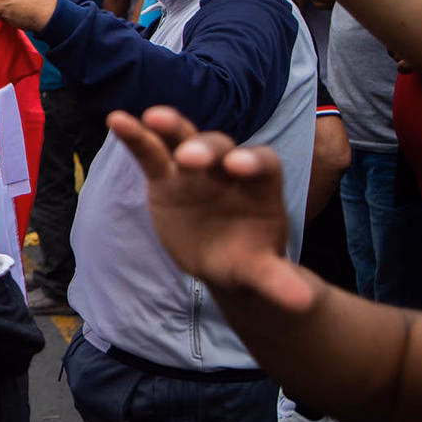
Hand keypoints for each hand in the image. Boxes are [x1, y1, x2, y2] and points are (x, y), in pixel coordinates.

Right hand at [108, 106, 315, 311]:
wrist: (221, 260)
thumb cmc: (248, 259)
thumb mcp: (263, 272)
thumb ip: (279, 280)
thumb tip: (304, 303)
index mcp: (260, 186)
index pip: (262, 163)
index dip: (252, 161)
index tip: (238, 167)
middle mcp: (227, 169)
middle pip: (221, 148)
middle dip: (207, 150)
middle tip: (190, 158)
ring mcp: (194, 169)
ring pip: (184, 139)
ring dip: (170, 127)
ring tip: (152, 118)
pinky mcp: (164, 176)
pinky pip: (150, 152)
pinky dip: (135, 136)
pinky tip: (117, 120)